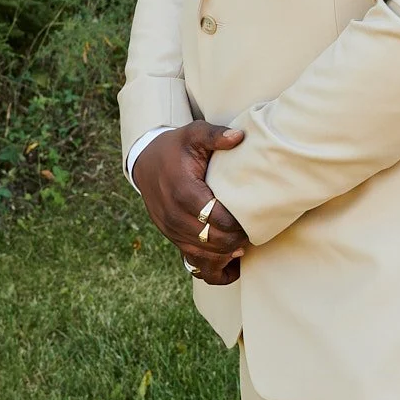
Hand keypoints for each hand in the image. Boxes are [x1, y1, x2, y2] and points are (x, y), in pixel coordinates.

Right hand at [132, 121, 249, 273]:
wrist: (146, 162)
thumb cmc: (176, 147)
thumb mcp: (193, 134)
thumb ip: (215, 135)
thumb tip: (238, 137)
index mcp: (182, 191)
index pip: (216, 218)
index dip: (237, 223)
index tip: (253, 216)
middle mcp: (174, 215)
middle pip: (212, 240)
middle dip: (235, 239)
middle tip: (253, 230)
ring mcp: (170, 230)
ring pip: (203, 254)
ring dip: (226, 253)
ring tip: (244, 243)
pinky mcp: (171, 237)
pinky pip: (192, 261)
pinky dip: (213, 266)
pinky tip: (231, 262)